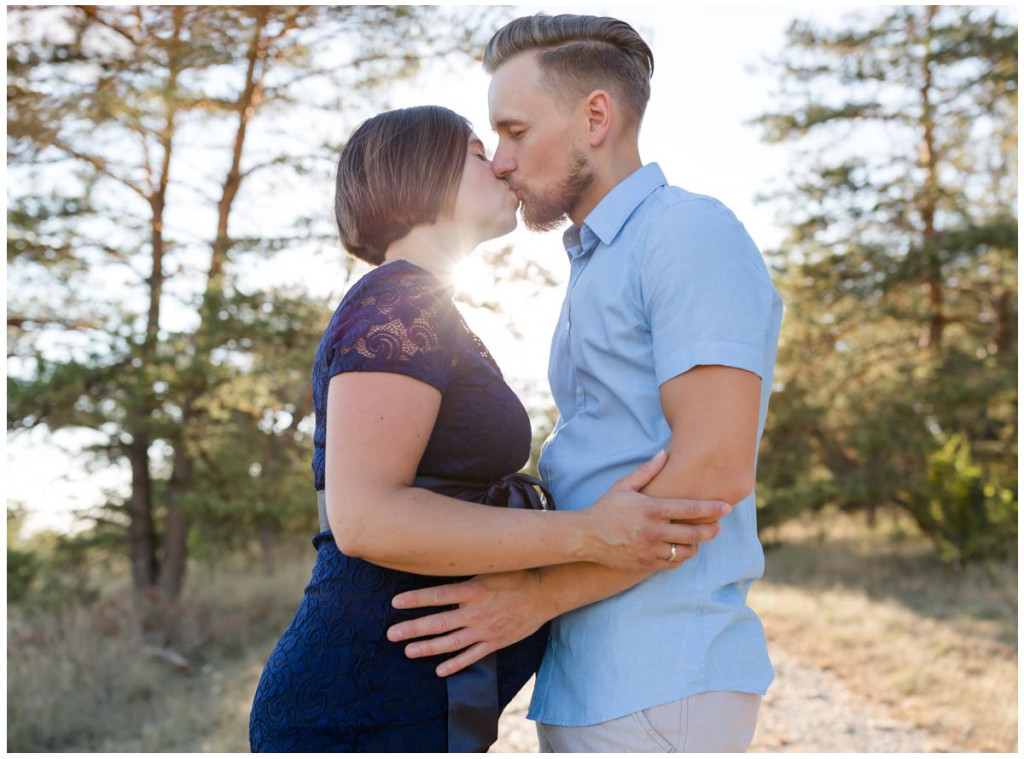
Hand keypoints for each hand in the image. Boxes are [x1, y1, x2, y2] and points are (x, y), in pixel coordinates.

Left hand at [388, 570, 545, 676]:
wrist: (545, 593)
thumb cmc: (517, 574)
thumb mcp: (491, 566)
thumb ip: (469, 568)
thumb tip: (444, 556)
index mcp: (473, 590)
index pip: (438, 595)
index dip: (415, 599)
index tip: (395, 603)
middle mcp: (476, 612)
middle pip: (439, 622)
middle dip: (413, 628)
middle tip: (391, 634)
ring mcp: (485, 630)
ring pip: (451, 642)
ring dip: (428, 648)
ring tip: (408, 651)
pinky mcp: (495, 642)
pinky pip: (472, 656)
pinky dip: (455, 664)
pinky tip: (440, 670)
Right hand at [580, 450, 729, 571]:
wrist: (586, 536)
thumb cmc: (606, 508)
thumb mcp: (624, 486)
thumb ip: (647, 471)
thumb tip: (664, 453)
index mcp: (653, 510)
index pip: (691, 509)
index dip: (712, 508)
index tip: (727, 507)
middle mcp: (655, 531)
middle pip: (695, 533)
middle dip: (711, 530)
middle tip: (718, 526)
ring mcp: (651, 550)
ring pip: (686, 551)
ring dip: (696, 545)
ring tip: (698, 538)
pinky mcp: (646, 565)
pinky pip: (673, 563)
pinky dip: (681, 557)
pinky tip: (681, 549)